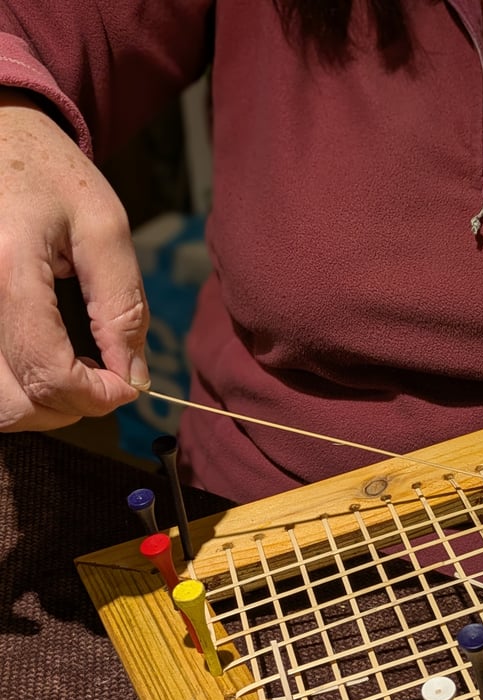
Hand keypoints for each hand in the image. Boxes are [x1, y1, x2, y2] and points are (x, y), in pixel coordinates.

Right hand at [0, 90, 149, 431]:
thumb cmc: (50, 174)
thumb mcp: (104, 228)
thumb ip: (123, 307)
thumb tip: (135, 377)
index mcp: (8, 274)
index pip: (49, 374)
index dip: (97, 396)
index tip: (126, 385)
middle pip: (14, 404)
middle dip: (70, 407)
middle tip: (103, 381)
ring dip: (42, 406)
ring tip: (76, 373)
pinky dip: (19, 390)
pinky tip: (46, 362)